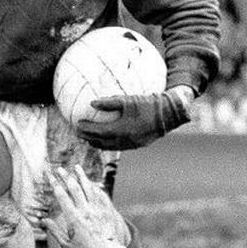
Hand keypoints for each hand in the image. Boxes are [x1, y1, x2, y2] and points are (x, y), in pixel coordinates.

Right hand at [42, 165, 129, 247]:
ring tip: (77, 167)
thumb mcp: (66, 244)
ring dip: (81, 176)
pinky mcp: (106, 210)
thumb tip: (43, 221)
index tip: (50, 175)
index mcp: (74, 217)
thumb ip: (54, 231)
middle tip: (59, 168)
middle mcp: (85, 210)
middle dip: (65, 176)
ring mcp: (97, 209)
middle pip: (74, 187)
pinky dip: (94, 186)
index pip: (62, 195)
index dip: (55, 183)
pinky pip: (100, 194)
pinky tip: (92, 182)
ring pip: (88, 188)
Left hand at [76, 87, 192, 149]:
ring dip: (97, 143)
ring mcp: (132, 144)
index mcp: (121, 130)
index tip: (77, 124)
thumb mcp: (127, 100)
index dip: (86, 129)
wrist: (169, 114)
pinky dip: (108, 144)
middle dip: (88, 138)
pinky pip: (118, 146)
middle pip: (101, 143)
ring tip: (89, 138)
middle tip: (78, 132)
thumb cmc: (148, 104)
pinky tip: (106, 138)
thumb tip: (92, 103)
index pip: (98, 132)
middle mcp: (125, 140)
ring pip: (109, 147)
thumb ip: (109, 102)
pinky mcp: (137, 145)